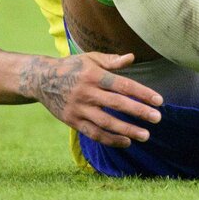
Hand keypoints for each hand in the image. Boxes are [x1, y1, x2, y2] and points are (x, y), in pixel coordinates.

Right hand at [19, 52, 163, 147]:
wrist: (40, 79)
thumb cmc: (71, 67)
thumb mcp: (90, 59)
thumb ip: (112, 61)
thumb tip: (132, 57)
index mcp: (94, 75)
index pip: (123, 85)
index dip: (142, 93)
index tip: (159, 101)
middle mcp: (87, 92)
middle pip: (117, 104)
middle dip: (138, 112)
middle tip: (157, 118)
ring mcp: (79, 108)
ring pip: (106, 123)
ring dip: (126, 130)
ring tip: (145, 135)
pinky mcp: (72, 120)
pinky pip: (93, 133)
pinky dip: (110, 140)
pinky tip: (126, 142)